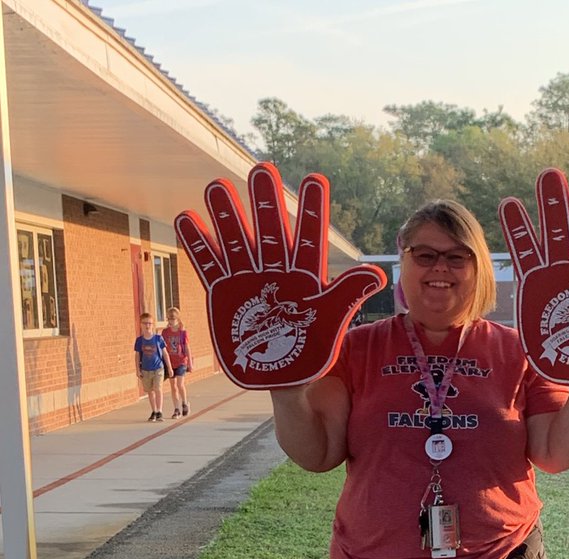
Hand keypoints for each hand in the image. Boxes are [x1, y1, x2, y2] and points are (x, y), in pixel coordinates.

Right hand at [175, 163, 385, 388]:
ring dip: (227, 216)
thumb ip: (348, 294)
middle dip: (266, 202)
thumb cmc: (312, 348)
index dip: (312, 209)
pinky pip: (209, 265)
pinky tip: (187, 218)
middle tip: (262, 169)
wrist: (285, 376)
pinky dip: (198, 244)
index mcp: (306, 275)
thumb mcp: (332, 321)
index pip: (310, 236)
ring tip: (218, 186)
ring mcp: (249, 279)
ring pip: (237, 241)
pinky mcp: (226, 293)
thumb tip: (378, 274)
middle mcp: (276, 270)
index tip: (314, 179)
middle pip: (270, 230)